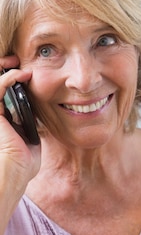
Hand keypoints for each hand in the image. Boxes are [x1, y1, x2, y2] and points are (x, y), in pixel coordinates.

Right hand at [0, 56, 40, 190]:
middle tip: (18, 61)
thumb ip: (33, 126)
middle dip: (6, 68)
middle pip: (0, 85)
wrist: (14, 172)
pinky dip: (8, 78)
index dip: (13, 79)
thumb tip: (42, 118)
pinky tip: (20, 75)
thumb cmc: (22, 163)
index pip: (6, 92)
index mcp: (4, 117)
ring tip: (20, 64)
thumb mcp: (31, 139)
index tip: (27, 72)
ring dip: (7, 70)